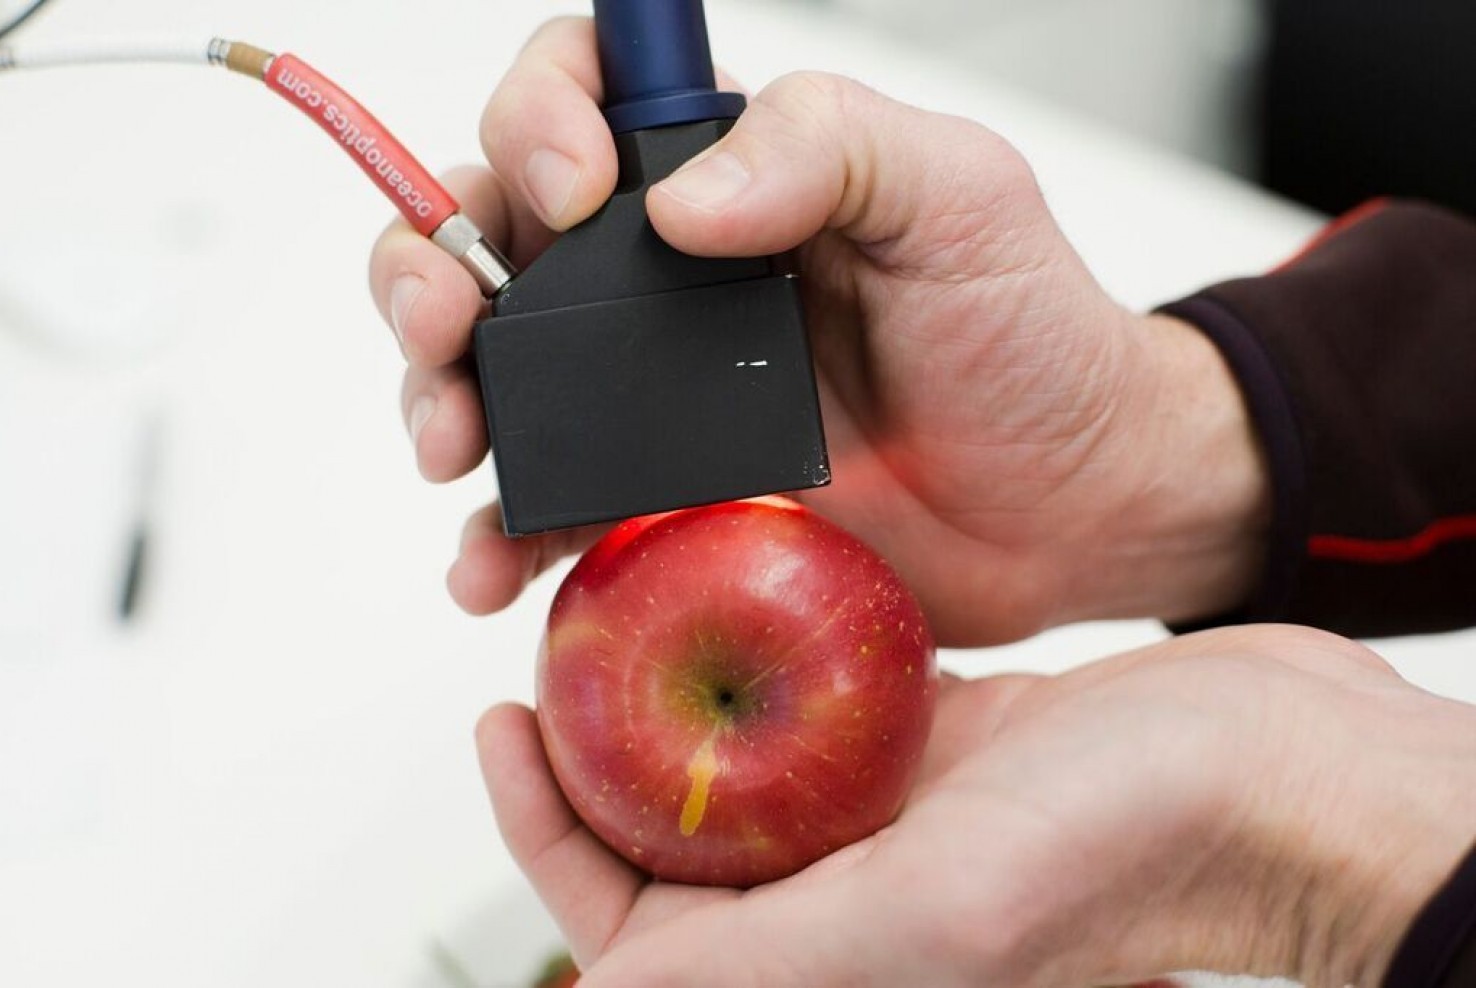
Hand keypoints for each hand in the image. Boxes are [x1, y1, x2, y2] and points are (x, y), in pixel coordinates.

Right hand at [369, 17, 1269, 642]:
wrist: (1067, 505)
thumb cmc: (1032, 338)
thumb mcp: (959, 198)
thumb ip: (829, 147)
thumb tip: (682, 201)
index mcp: (732, 178)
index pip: (583, 96)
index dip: (538, 119)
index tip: (576, 193)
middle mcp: (670, 280)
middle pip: (491, 237)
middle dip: (431, 269)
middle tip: (446, 322)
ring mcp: (655, 396)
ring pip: (491, 373)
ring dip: (437, 398)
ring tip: (453, 444)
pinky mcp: (661, 500)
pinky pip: (547, 510)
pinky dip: (497, 536)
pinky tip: (492, 561)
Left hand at [480, 625, 1475, 986]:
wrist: (1274, 779)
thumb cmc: (1130, 861)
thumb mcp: (921, 914)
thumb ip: (753, 963)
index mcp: (818, 955)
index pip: (632, 918)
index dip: (544, 828)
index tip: (499, 723)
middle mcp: (839, 891)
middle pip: (670, 826)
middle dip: (595, 743)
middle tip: (550, 646)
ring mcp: (884, 812)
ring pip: (738, 753)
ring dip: (673, 682)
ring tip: (627, 595)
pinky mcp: (933, 741)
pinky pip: (820, 694)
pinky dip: (770, 641)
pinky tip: (741, 577)